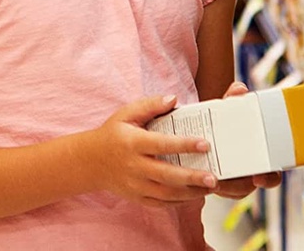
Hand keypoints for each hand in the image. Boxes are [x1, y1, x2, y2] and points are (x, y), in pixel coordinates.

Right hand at [90, 95, 218, 207]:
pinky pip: (159, 204)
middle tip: (213, 177)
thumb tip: (174, 99)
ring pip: (165, 194)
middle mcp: (135, 167)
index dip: (184, 144)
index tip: (205, 144)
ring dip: (189, 193)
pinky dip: (178, 202)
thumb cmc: (113, 134)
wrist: (90, 162)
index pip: (163, 144)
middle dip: (192, 177)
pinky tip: (193, 195)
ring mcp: (135, 185)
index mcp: (134, 143)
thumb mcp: (127, 113)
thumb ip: (151, 105)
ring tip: (209, 187)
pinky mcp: (136, 197)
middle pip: (167, 175)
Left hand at [212, 82, 282, 199]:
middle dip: (236, 186)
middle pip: (247, 187)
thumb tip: (239, 89)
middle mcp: (251, 173)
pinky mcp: (220, 183)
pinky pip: (217, 190)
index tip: (258, 177)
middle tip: (222, 180)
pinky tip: (199, 179)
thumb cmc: (227, 120)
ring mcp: (235, 181)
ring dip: (220, 188)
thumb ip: (233, 100)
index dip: (269, 179)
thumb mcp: (230, 110)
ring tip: (209, 179)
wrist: (210, 128)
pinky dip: (209, 186)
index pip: (273, 175)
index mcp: (261, 158)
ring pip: (230, 192)